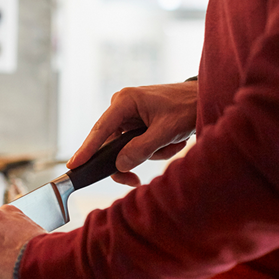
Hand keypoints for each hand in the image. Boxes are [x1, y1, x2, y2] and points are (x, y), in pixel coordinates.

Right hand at [67, 81, 197, 185]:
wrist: (205, 98)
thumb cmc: (187, 108)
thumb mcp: (166, 131)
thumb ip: (141, 149)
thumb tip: (119, 165)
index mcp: (124, 101)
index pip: (101, 130)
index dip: (86, 150)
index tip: (73, 165)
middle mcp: (122, 106)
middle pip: (112, 144)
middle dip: (131, 159)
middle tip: (135, 180)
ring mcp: (128, 114)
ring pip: (126, 147)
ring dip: (150, 153)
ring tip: (173, 143)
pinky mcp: (136, 122)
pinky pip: (136, 144)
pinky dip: (154, 149)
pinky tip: (170, 141)